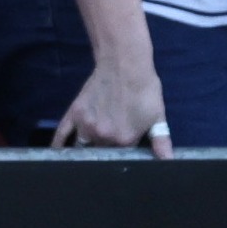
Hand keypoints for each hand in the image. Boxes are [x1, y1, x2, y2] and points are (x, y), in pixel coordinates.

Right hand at [53, 61, 171, 157]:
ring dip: (87, 148)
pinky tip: (59, 152)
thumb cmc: (144, 90)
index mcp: (124, 140)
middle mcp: (102, 136)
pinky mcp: (73, 115)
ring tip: (92, 145)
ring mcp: (85, 126)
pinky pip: (62, 135)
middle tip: (110, 141)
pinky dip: (59, 145)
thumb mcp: (158, 116)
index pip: (120, 156)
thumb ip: (161, 141)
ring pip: (82, 146)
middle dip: (104, 149)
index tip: (123, 148)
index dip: (122, 152)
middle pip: (100, 151)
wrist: (125, 65)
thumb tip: (168, 161)